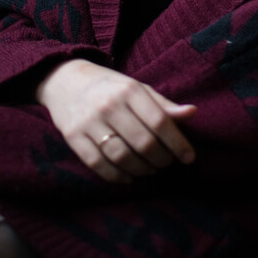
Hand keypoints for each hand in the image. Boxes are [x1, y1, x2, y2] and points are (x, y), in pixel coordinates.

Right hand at [35, 59, 196, 183]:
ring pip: (122, 157)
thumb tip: (193, 113)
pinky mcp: (73, 137)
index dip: (178, 143)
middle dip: (161, 159)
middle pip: (143, 142)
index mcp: (129, 90)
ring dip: (141, 169)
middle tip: (166, 162)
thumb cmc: (109, 87)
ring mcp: (89, 122)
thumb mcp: (137, 88)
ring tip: (149, 169)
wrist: (64, 80)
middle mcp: (109, 105)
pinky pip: (98, 164)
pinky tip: (128, 177)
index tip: (188, 158)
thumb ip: (163, 104)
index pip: (159, 121)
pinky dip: (117, 176)